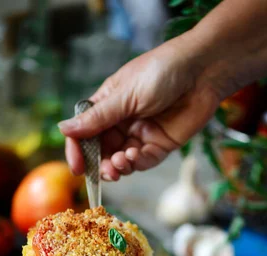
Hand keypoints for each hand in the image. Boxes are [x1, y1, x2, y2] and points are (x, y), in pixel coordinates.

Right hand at [58, 37, 221, 180]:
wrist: (202, 72)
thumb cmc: (162, 71)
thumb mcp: (124, 94)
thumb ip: (97, 118)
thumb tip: (63, 129)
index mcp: (107, 104)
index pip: (84, 132)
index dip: (78, 150)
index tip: (77, 167)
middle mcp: (121, 121)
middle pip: (101, 151)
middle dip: (100, 164)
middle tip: (104, 171)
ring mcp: (140, 134)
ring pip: (120, 160)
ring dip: (117, 166)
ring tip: (120, 163)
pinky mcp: (159, 145)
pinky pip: (142, 162)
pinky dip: (136, 163)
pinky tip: (135, 156)